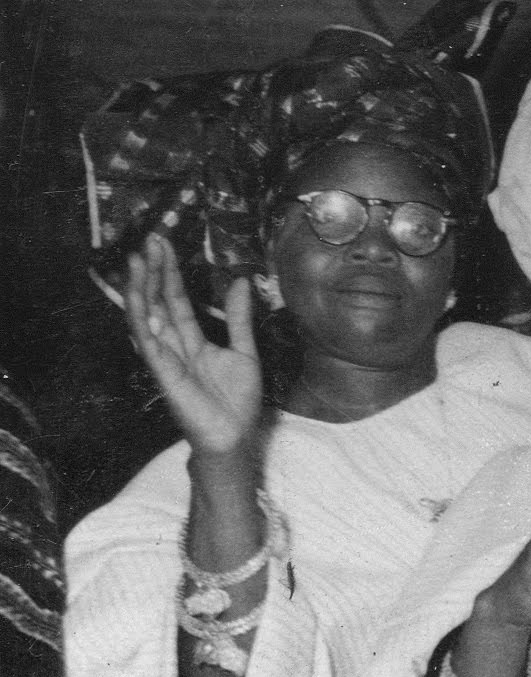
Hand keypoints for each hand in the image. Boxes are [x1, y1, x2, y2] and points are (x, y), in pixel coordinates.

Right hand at [124, 235, 262, 455]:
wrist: (235, 437)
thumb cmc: (238, 401)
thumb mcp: (245, 350)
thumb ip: (239, 318)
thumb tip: (240, 281)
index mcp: (193, 340)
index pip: (176, 299)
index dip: (171, 272)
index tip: (165, 244)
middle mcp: (174, 345)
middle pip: (159, 301)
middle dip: (154, 271)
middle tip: (151, 239)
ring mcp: (166, 358)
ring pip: (147, 316)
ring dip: (141, 288)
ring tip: (139, 259)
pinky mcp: (163, 372)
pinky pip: (148, 342)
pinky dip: (142, 318)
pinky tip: (139, 296)